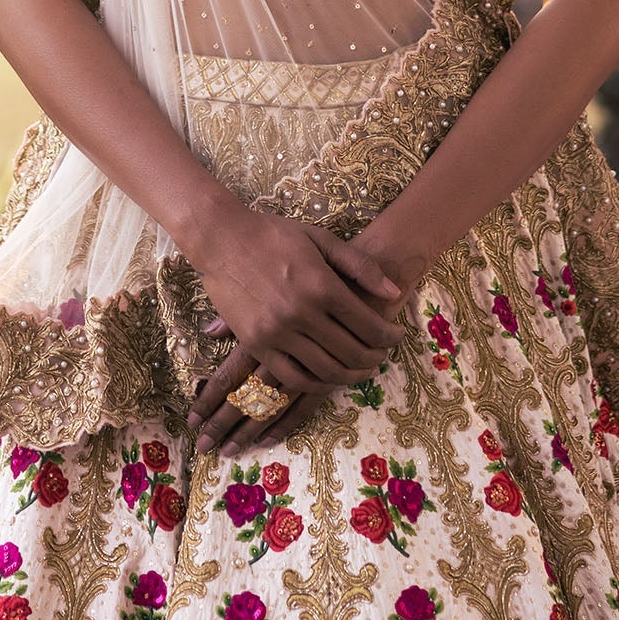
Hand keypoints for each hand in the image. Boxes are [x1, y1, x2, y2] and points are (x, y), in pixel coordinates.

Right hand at [187, 210, 405, 395]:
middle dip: (375, 357)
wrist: (222, 238)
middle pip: (351, 352)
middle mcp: (301, 313)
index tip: (396, 335)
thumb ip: (360, 266)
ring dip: (351, 376)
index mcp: (322, 285)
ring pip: (326, 370)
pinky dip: (316, 384)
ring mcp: (277, 332)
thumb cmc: (274, 234)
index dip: (388, 335)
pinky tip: (328, 378)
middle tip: (383, 355)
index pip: (368, 324)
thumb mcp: (321, 239)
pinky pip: (292, 378)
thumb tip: (394, 293)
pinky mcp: (256, 344)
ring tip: (361, 370)